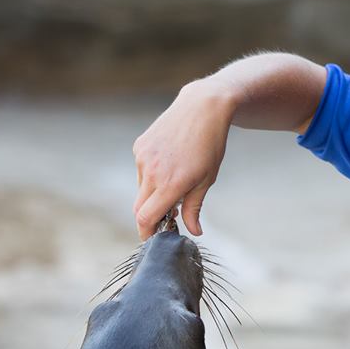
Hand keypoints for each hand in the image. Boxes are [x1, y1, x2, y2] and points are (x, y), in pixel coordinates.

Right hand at [132, 79, 235, 238]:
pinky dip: (152, 178)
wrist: (202, 109)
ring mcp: (143, 158)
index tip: (153, 239)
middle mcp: (152, 172)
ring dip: (153, 196)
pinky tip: (170, 166)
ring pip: (141, 189)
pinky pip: (141, 172)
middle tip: (166, 221)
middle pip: (139, 208)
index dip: (147, 232)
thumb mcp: (207, 180)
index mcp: (171, 184)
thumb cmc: (210, 146)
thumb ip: (194, 208)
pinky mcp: (139, 147)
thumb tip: (193, 232)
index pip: (146, 217)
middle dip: (149, 219)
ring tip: (176, 187)